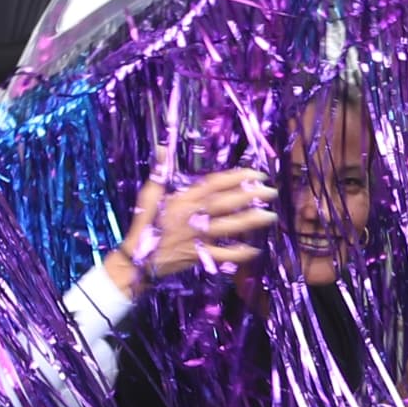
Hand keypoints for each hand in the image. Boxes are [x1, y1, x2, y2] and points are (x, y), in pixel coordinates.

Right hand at [102, 167, 274, 290]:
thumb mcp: (149, 195)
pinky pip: (222, 255)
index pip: (214, 185)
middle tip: (272, 191)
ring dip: (251, 222)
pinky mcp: (199, 256)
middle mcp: (193, 217)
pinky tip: (256, 249)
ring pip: (229, 228)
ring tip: (271, 216)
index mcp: (183, 200)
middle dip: (250, 196)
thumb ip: (159, 171)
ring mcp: (197, 237)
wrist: (135, 260)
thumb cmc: (144, 224)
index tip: (256, 174)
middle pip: (226, 204)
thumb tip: (162, 147)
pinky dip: (239, 254)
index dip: (236, 178)